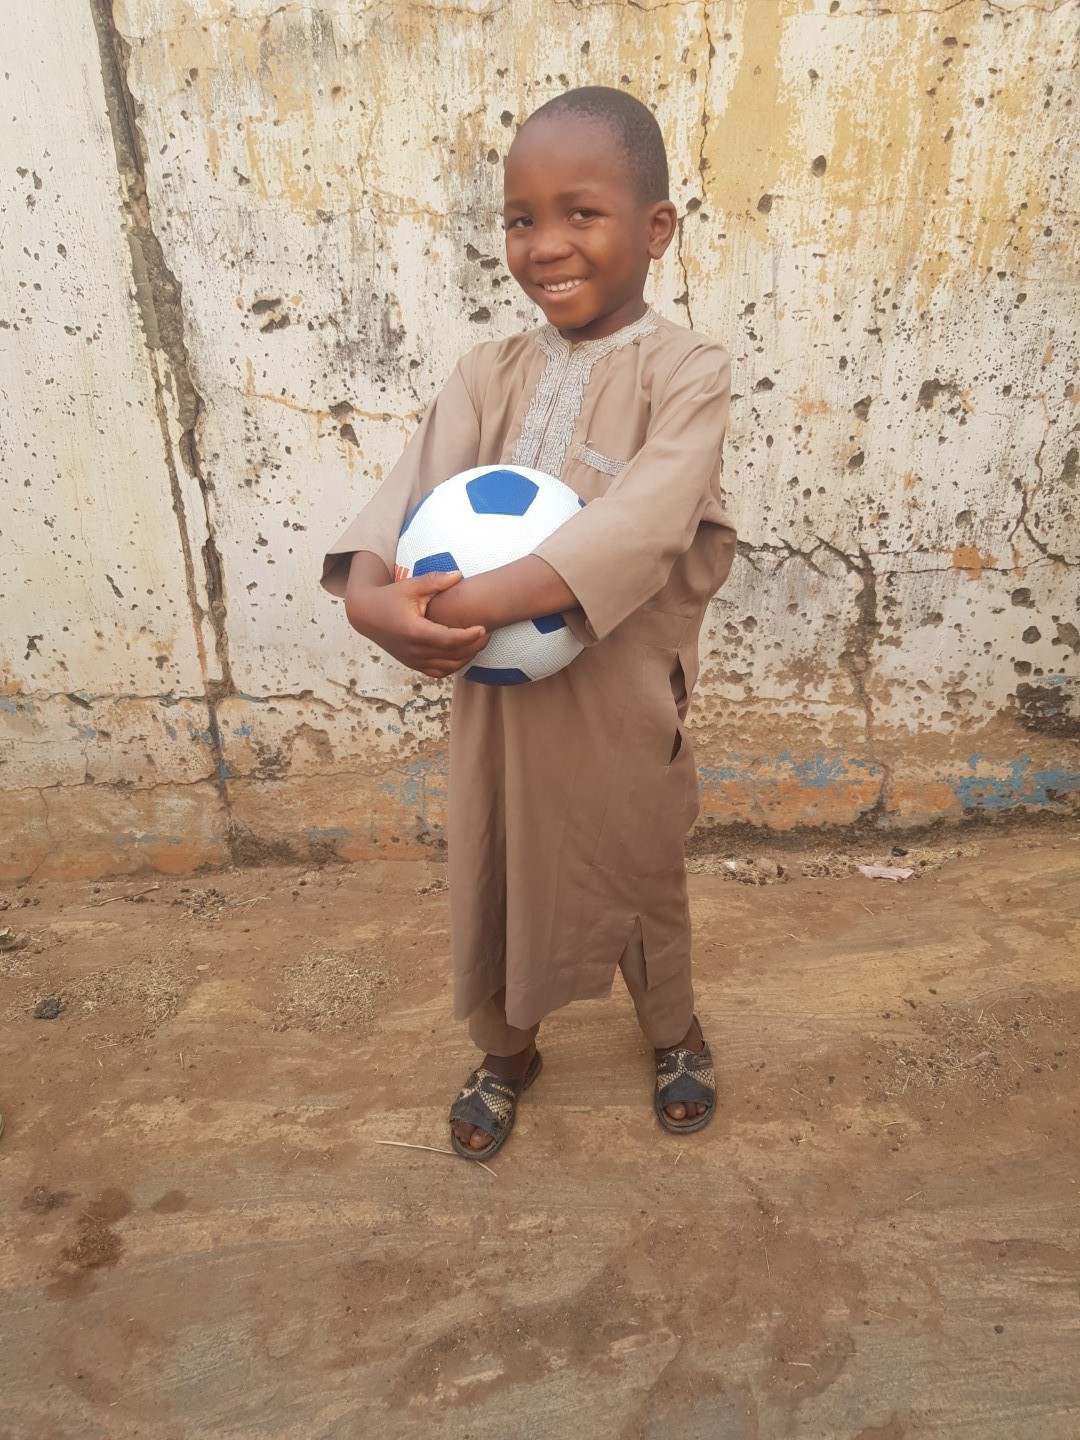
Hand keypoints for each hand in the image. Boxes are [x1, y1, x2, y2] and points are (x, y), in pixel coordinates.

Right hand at [345, 569, 490, 678]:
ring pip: (448, 667)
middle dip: (474, 646)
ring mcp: (413, 660)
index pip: (449, 640)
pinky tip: (463, 652)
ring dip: (466, 657)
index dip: (469, 636)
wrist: (366, 615)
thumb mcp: (411, 586)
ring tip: (479, 643)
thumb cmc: (390, 597)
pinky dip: (453, 666)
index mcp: (414, 631)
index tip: (484, 627)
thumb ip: (435, 580)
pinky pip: (438, 672)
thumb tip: (459, 574)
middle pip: (452, 655)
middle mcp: (414, 650)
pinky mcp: (412, 664)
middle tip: (489, 633)